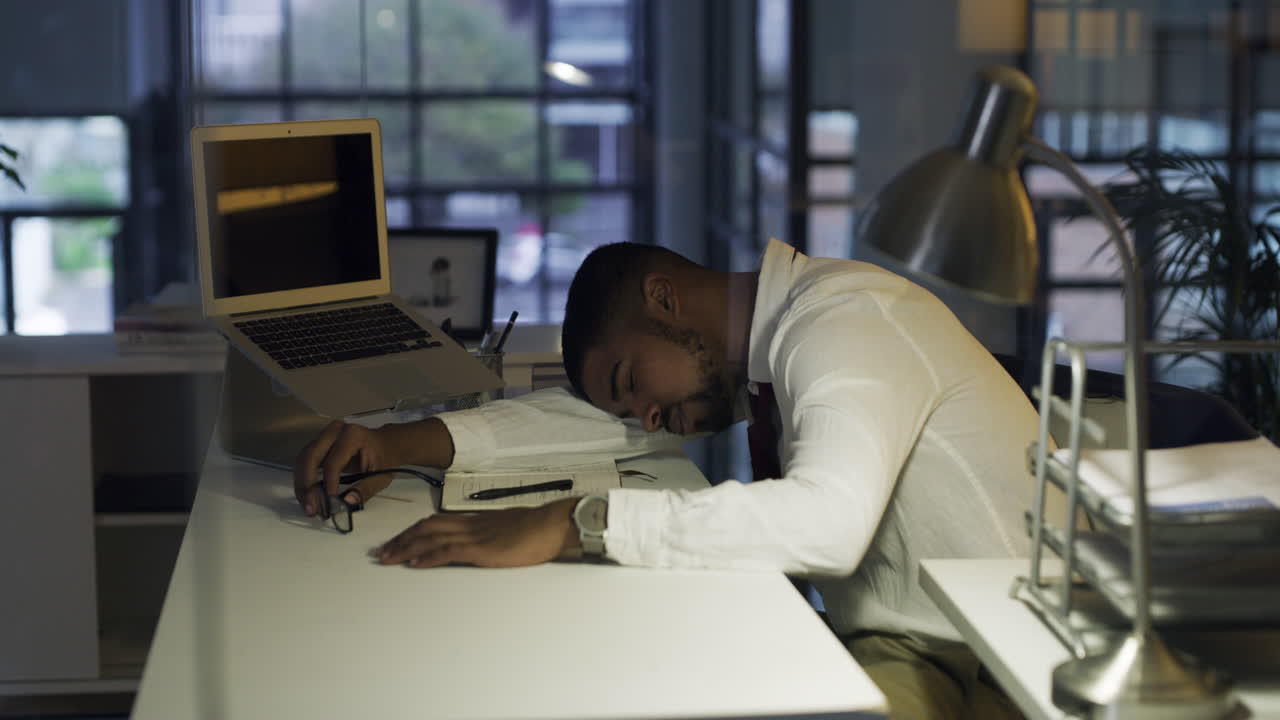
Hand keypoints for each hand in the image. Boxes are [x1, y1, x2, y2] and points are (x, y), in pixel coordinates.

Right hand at [293, 420, 397, 516]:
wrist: (385, 445)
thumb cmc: (385, 460)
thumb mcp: (382, 477)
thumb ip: (365, 489)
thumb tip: (346, 502)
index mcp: (353, 435)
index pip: (333, 462)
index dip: (328, 484)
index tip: (328, 504)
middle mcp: (334, 431)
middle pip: (310, 458)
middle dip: (306, 486)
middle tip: (311, 509)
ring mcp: (324, 435)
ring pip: (303, 460)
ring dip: (301, 485)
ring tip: (308, 506)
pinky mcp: (318, 443)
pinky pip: (304, 461)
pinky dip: (303, 480)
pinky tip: (307, 496)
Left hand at [374, 498, 579, 568]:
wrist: (552, 524)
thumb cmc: (538, 528)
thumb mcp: (510, 528)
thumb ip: (493, 533)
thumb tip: (486, 540)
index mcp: (476, 520)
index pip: (436, 522)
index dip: (413, 530)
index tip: (397, 539)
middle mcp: (469, 525)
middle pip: (426, 528)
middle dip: (401, 539)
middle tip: (381, 551)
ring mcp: (474, 536)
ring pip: (430, 538)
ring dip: (405, 548)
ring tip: (387, 558)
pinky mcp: (480, 550)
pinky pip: (447, 551)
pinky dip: (427, 556)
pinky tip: (413, 563)